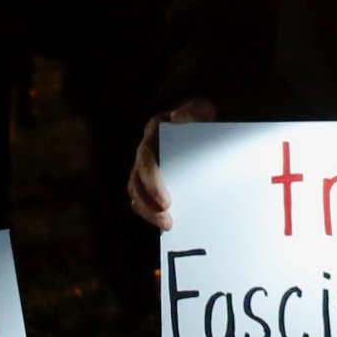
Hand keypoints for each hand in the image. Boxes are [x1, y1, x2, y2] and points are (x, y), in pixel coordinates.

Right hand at [129, 98, 215, 228]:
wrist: (197, 123)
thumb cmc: (198, 119)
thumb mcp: (200, 111)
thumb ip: (192, 111)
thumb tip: (177, 117)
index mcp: (153, 136)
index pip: (146, 160)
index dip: (152, 182)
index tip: (166, 202)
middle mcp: (144, 153)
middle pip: (137, 182)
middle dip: (149, 204)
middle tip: (167, 221)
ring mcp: (145, 168)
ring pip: (136, 193)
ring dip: (148, 212)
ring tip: (167, 226)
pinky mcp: (151, 180)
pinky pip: (144, 199)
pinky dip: (151, 212)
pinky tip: (166, 224)